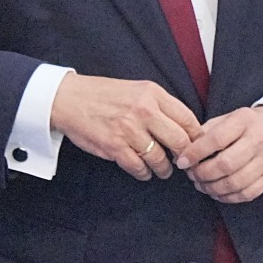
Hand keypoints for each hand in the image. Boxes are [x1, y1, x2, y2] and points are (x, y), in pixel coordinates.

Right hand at [50, 72, 202, 180]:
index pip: (188, 119)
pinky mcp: (114, 146)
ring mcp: (128, 129)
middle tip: (181, 162)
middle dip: (183, 157)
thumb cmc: (101, 94)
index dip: (195, 138)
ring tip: (161, 169)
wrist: (68, 98)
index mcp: (152, 93)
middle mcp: (143, 110)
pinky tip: (143, 171)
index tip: (195, 147)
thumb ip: (159, 105)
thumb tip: (183, 128)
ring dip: (163, 169)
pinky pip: (139, 168)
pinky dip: (144, 173)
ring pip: (160, 159)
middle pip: (180, 142)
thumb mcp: (136, 89)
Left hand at [175, 106, 262, 203]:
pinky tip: (216, 192)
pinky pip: (247, 194)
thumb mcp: (227, 119)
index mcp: (244, 121)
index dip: (195, 153)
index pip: (216, 139)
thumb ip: (204, 133)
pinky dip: (228, 197)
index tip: (182, 162)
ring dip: (212, 188)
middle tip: (191, 175)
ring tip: (201, 184)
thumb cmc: (248, 125)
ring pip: (236, 183)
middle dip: (202, 173)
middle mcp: (259, 140)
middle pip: (226, 164)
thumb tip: (180, 153)